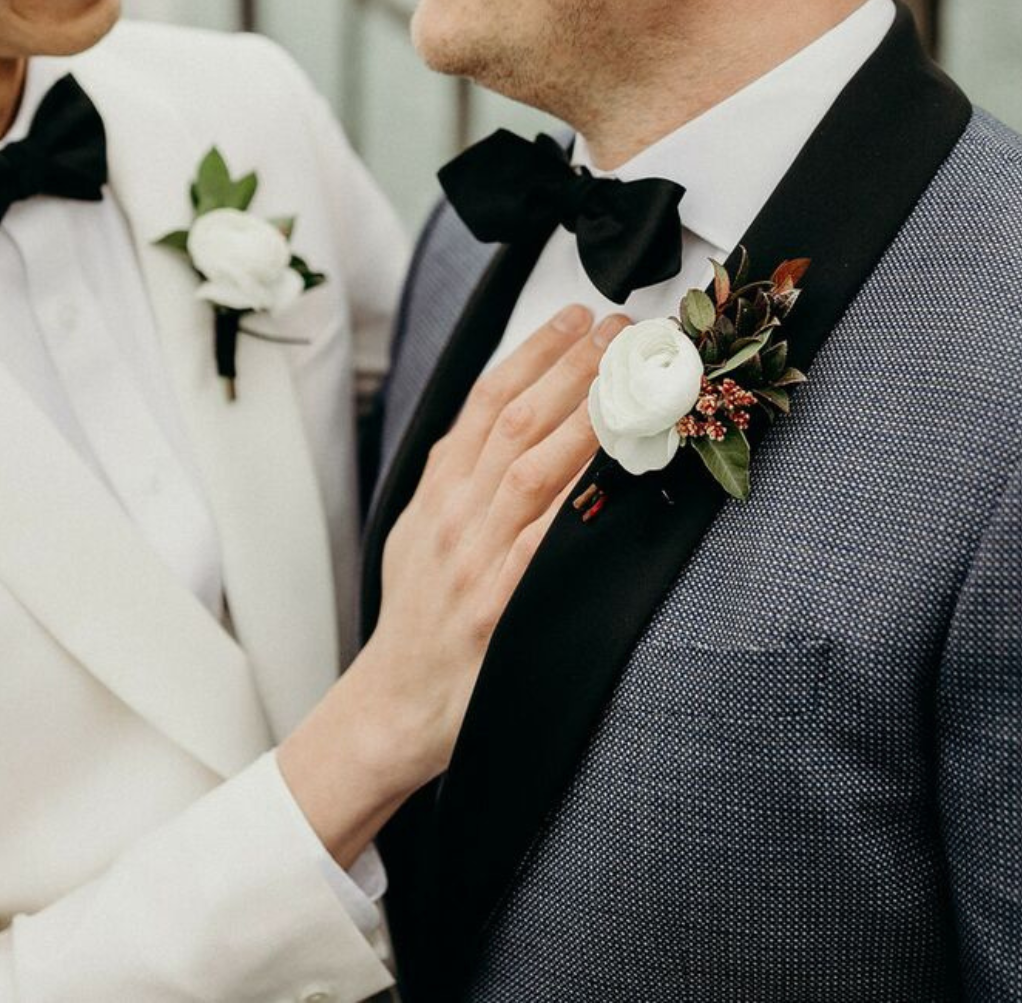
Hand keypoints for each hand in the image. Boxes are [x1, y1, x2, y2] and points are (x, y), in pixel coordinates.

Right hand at [277, 305, 625, 864]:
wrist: (394, 704)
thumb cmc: (418, 619)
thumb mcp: (420, 532)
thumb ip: (458, 479)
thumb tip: (502, 423)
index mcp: (438, 492)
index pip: (487, 401)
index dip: (534, 352)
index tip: (574, 317)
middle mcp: (455, 514)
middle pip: (516, 420)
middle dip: (571, 367)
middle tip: (619, 329)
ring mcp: (476, 557)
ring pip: (532, 465)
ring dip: (583, 414)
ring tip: (627, 377)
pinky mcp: (500, 604)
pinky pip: (544, 539)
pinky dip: (577, 497)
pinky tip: (613, 467)